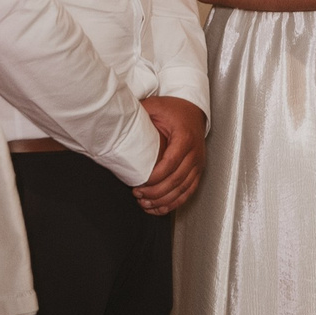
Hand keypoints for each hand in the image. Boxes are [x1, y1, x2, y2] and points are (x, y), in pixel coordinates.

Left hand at [135, 96, 205, 215]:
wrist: (193, 111)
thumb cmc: (174, 110)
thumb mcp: (156, 106)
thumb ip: (140, 112)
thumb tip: (117, 117)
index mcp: (185, 138)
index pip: (170, 164)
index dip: (154, 178)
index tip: (139, 183)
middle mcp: (195, 153)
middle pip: (176, 180)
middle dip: (156, 192)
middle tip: (138, 194)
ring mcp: (198, 164)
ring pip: (183, 190)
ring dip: (164, 201)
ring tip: (145, 203)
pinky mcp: (198, 171)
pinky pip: (189, 192)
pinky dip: (174, 203)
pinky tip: (160, 208)